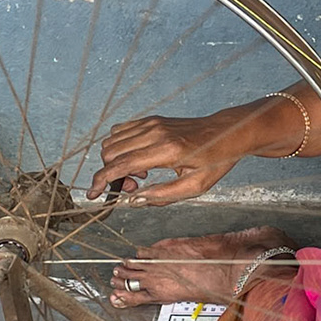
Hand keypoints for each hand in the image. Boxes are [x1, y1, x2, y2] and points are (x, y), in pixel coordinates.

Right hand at [87, 112, 250, 205]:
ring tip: (140, 174)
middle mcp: (154, 133)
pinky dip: (121, 148)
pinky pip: (121, 131)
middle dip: (111, 173)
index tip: (93, 195)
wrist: (227, 133)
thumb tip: (132, 200)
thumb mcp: (194, 187)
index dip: (101, 181)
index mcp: (166, 151)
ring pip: (112, 141)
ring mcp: (152, 123)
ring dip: (116, 161)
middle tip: (133, 186)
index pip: (120, 165)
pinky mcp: (152, 119)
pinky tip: (141, 160)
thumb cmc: (214, 162)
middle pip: (110, 152)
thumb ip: (162, 196)